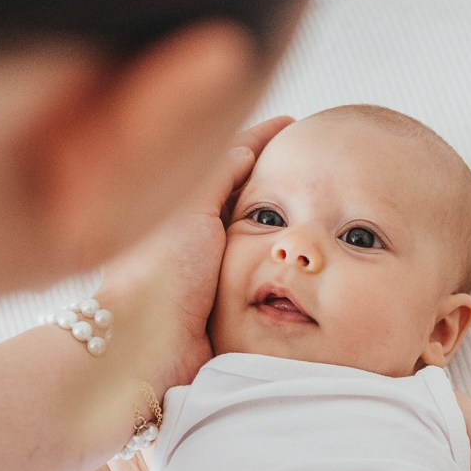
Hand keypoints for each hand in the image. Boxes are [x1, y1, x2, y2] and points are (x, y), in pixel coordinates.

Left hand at [94, 116, 292, 392]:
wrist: (147, 346)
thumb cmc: (157, 274)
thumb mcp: (188, 210)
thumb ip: (216, 176)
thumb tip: (243, 149)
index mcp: (185, 208)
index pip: (228, 163)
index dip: (261, 140)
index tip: (292, 124)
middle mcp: (199, 238)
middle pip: (247, 197)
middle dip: (279, 180)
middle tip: (316, 161)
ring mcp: (215, 272)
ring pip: (261, 237)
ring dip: (289, 223)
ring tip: (322, 203)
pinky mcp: (230, 306)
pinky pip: (267, 278)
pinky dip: (287, 265)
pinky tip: (307, 255)